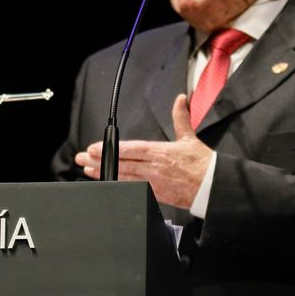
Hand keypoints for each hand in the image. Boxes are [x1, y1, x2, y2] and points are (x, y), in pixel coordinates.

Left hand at [74, 93, 213, 208]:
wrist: (214, 188)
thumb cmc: (203, 164)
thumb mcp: (190, 138)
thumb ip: (181, 118)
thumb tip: (180, 100)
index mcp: (160, 153)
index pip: (128, 150)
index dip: (108, 149)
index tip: (93, 148)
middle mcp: (153, 168)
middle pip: (120, 164)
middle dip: (98, 161)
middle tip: (81, 159)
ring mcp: (153, 183)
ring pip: (122, 177)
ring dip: (103, 173)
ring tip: (88, 170)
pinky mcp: (156, 195)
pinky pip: (132, 189)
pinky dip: (118, 185)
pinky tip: (108, 183)